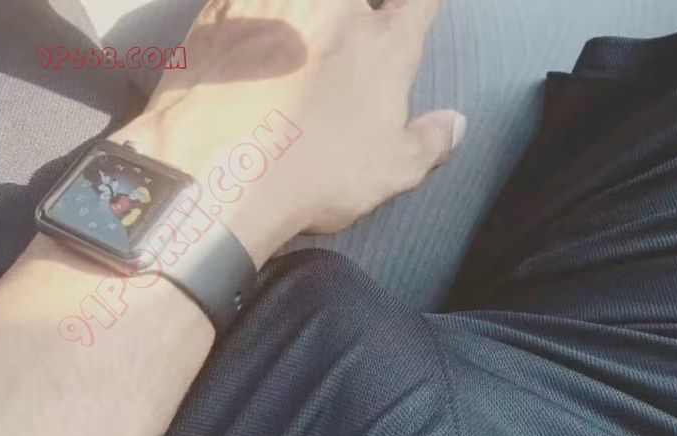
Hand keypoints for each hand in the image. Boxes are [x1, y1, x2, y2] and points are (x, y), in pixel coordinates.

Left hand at [110, 0, 465, 266]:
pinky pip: (247, 2)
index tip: (409, 16)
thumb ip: (430, 142)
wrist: (221, 177)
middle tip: (351, 39)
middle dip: (360, 14)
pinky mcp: (224, 10)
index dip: (418, 9)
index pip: (419, 3)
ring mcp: (277, 3)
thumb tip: (456, 123)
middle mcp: (336, 8)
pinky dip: (256, 16)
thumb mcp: (391, 172)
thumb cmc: (315, 177)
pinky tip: (255, 45)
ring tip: (298, 56)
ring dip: (306, 17)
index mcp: (384, 46)